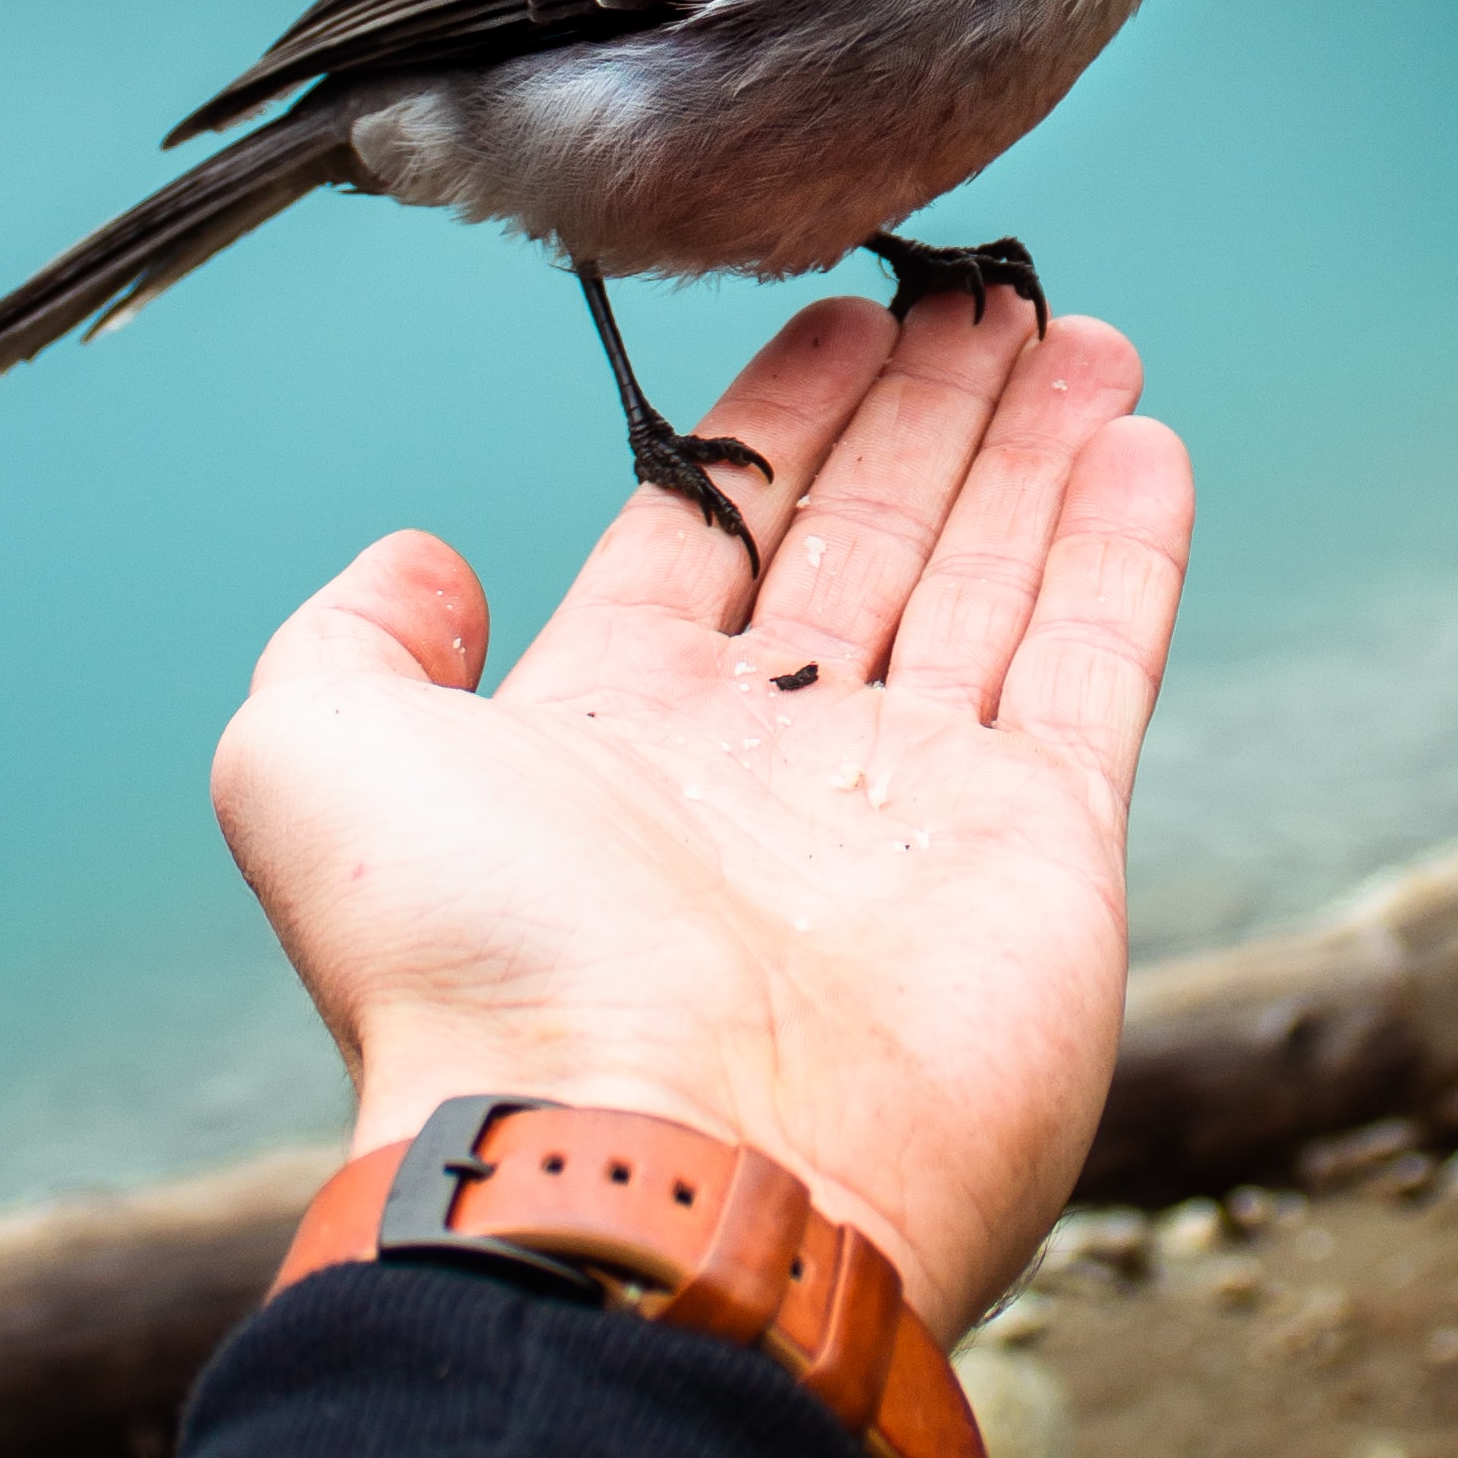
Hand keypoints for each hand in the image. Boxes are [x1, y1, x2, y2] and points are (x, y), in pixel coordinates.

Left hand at [211, 292, 1191, 1339]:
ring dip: (1035, 452)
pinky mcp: (1041, 856)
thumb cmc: (478, 975)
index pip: (719, 527)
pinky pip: (1090, 667)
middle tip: (990, 290)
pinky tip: (1141, 445)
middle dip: (929, 411)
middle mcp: (769, 765)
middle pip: (869, 537)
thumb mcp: (316, 764)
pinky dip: (1122, 553)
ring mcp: (914, 813)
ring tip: (1078, 330)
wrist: (645, 1167)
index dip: (781, 417)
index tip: (844, 312)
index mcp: (616, 729)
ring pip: (987, 580)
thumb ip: (350, 641)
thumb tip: (421, 559)